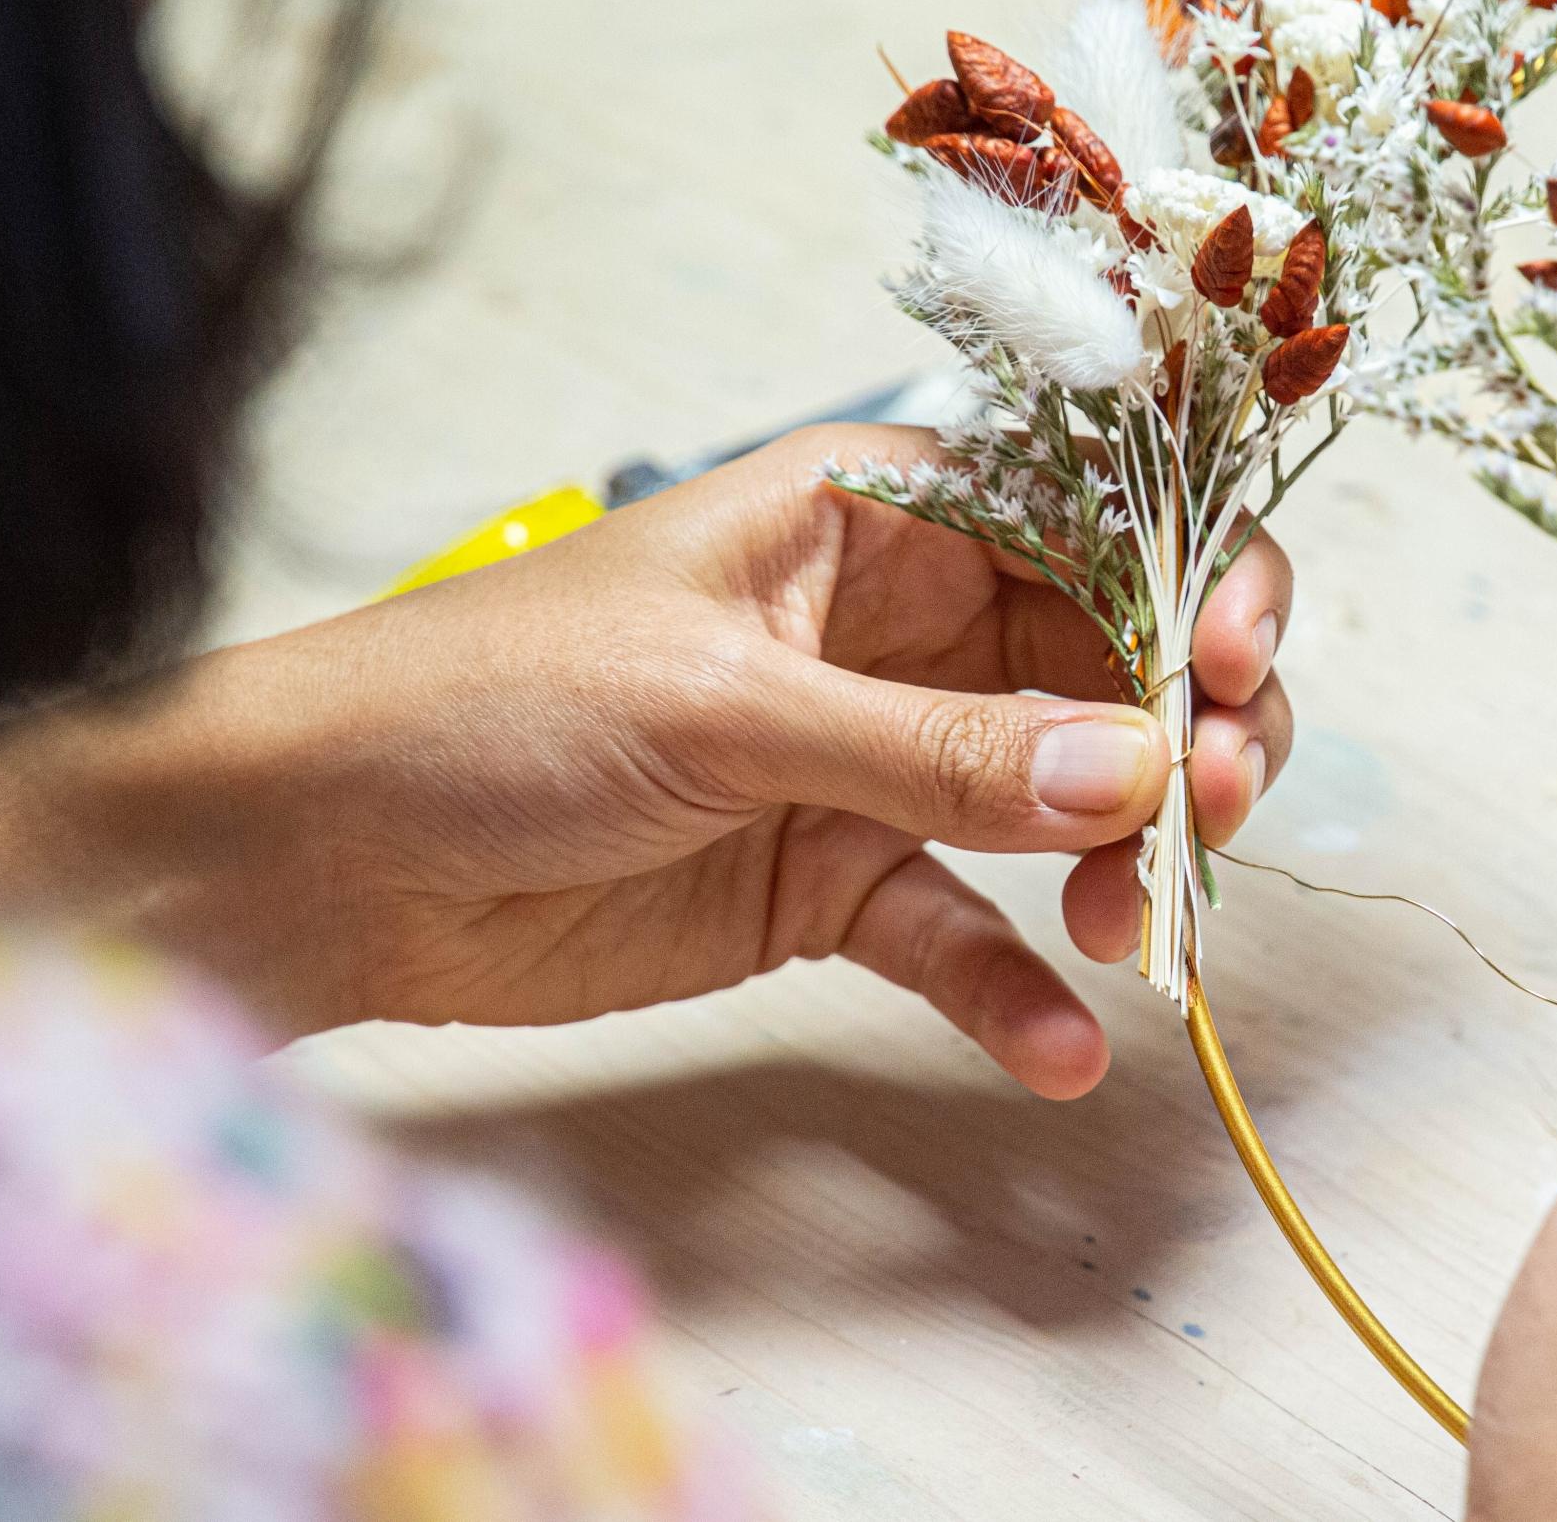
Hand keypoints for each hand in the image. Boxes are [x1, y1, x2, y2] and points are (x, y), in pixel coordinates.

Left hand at [0, 424, 1290, 1095]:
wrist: (324, 858)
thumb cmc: (491, 701)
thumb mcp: (722, 700)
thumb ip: (934, 746)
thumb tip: (1133, 769)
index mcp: (881, 512)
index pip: (1091, 514)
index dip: (1191, 576)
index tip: (1232, 670)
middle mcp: (905, 625)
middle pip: (1110, 660)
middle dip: (1184, 732)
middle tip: (1204, 816)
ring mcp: (879, 758)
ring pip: (1061, 798)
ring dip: (1120, 862)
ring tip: (1126, 931)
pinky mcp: (834, 883)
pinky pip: (962, 929)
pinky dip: (1014, 985)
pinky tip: (1057, 1045)